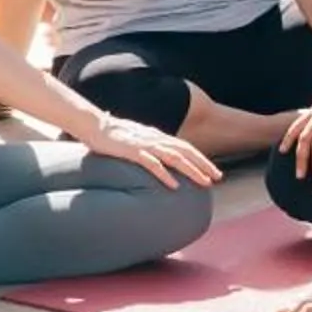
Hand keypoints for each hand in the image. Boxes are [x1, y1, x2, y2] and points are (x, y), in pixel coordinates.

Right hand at [79, 113, 221, 189]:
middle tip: (218, 178)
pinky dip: (165, 174)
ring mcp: (144, 144)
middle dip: (204, 165)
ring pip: (174, 157)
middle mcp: (155, 138)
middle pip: (185, 151)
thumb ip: (152, 148)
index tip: (214, 171)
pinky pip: (151, 164)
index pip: (186, 147)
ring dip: (191, 170)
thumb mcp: (138, 140)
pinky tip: (174, 186)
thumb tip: (165, 160)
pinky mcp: (132, 151)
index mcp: (157, 136)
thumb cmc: (114, 135)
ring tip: (204, 182)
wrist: (93, 125)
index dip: (202, 159)